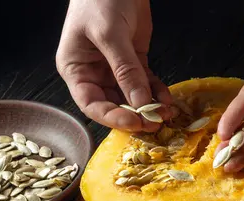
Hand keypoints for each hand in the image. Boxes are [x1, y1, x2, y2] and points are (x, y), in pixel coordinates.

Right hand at [56, 0, 172, 131]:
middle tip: (155, 123)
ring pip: (132, 97)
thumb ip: (125, 69)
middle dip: (135, 115)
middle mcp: (94, 73)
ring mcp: (115, 69)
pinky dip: (157, 93)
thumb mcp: (110, 34)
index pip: (91, 104)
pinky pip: (146, 84)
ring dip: (149, 107)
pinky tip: (167, 100)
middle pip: (113, 104)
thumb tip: (140, 103)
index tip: (134, 123)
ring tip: (166, 114)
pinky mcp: (135, 61)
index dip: (112, 117)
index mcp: (76, 69)